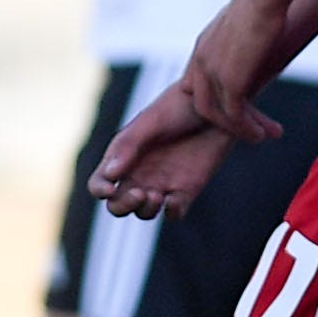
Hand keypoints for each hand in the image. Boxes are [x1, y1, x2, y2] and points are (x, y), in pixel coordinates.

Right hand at [90, 82, 239, 217]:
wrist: (217, 104)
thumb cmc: (179, 106)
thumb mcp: (152, 122)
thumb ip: (130, 146)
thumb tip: (110, 175)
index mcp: (123, 156)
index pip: (100, 182)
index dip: (100, 190)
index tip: (110, 189)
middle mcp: (139, 173)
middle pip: (118, 204)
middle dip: (123, 205)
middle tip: (139, 194)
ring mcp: (163, 183)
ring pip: (144, 211)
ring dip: (145, 209)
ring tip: (156, 195)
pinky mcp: (187, 189)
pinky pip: (173, 212)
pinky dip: (171, 212)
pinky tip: (174, 200)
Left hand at [169, 0, 289, 153]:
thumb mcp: (243, 19)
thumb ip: (242, 33)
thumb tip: (258, 29)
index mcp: (202, 46)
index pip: (193, 84)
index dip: (209, 100)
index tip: (230, 110)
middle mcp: (200, 61)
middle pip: (201, 104)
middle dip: (222, 121)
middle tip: (244, 130)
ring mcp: (211, 73)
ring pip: (216, 114)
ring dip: (237, 130)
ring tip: (257, 138)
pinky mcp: (229, 81)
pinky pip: (233, 116)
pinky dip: (246, 129)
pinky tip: (260, 135)